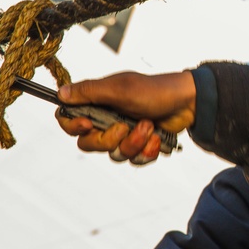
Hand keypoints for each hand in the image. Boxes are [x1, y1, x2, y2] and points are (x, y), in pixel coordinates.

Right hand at [56, 71, 195, 164]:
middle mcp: (107, 119)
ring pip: (114, 155)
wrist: (188, 102)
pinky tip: (156, 137)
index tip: (89, 124)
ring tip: (149, 126)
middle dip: (109, 140)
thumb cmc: (154, 90)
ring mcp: (124, 133)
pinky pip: (134, 160)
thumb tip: (60, 94)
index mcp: (98, 103)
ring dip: (133, 143)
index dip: (74, 127)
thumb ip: (90, 92)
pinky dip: (146, 151)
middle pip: (89, 145)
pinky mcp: (140, 144)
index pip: (69, 121)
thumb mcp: (119, 89)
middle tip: (125, 126)